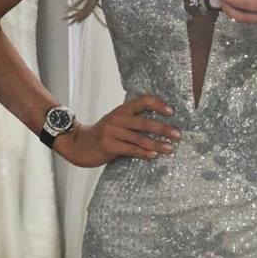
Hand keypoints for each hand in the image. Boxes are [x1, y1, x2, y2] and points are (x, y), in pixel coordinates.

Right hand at [54, 94, 181, 167]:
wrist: (78, 144)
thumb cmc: (103, 134)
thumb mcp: (116, 122)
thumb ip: (133, 122)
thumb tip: (160, 127)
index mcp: (121, 110)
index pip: (142, 101)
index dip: (158, 104)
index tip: (171, 112)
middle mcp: (117, 118)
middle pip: (145, 122)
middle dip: (164, 129)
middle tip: (178, 135)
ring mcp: (112, 132)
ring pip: (140, 139)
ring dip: (157, 144)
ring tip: (170, 149)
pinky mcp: (109, 146)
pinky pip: (131, 150)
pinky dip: (144, 153)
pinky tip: (153, 156)